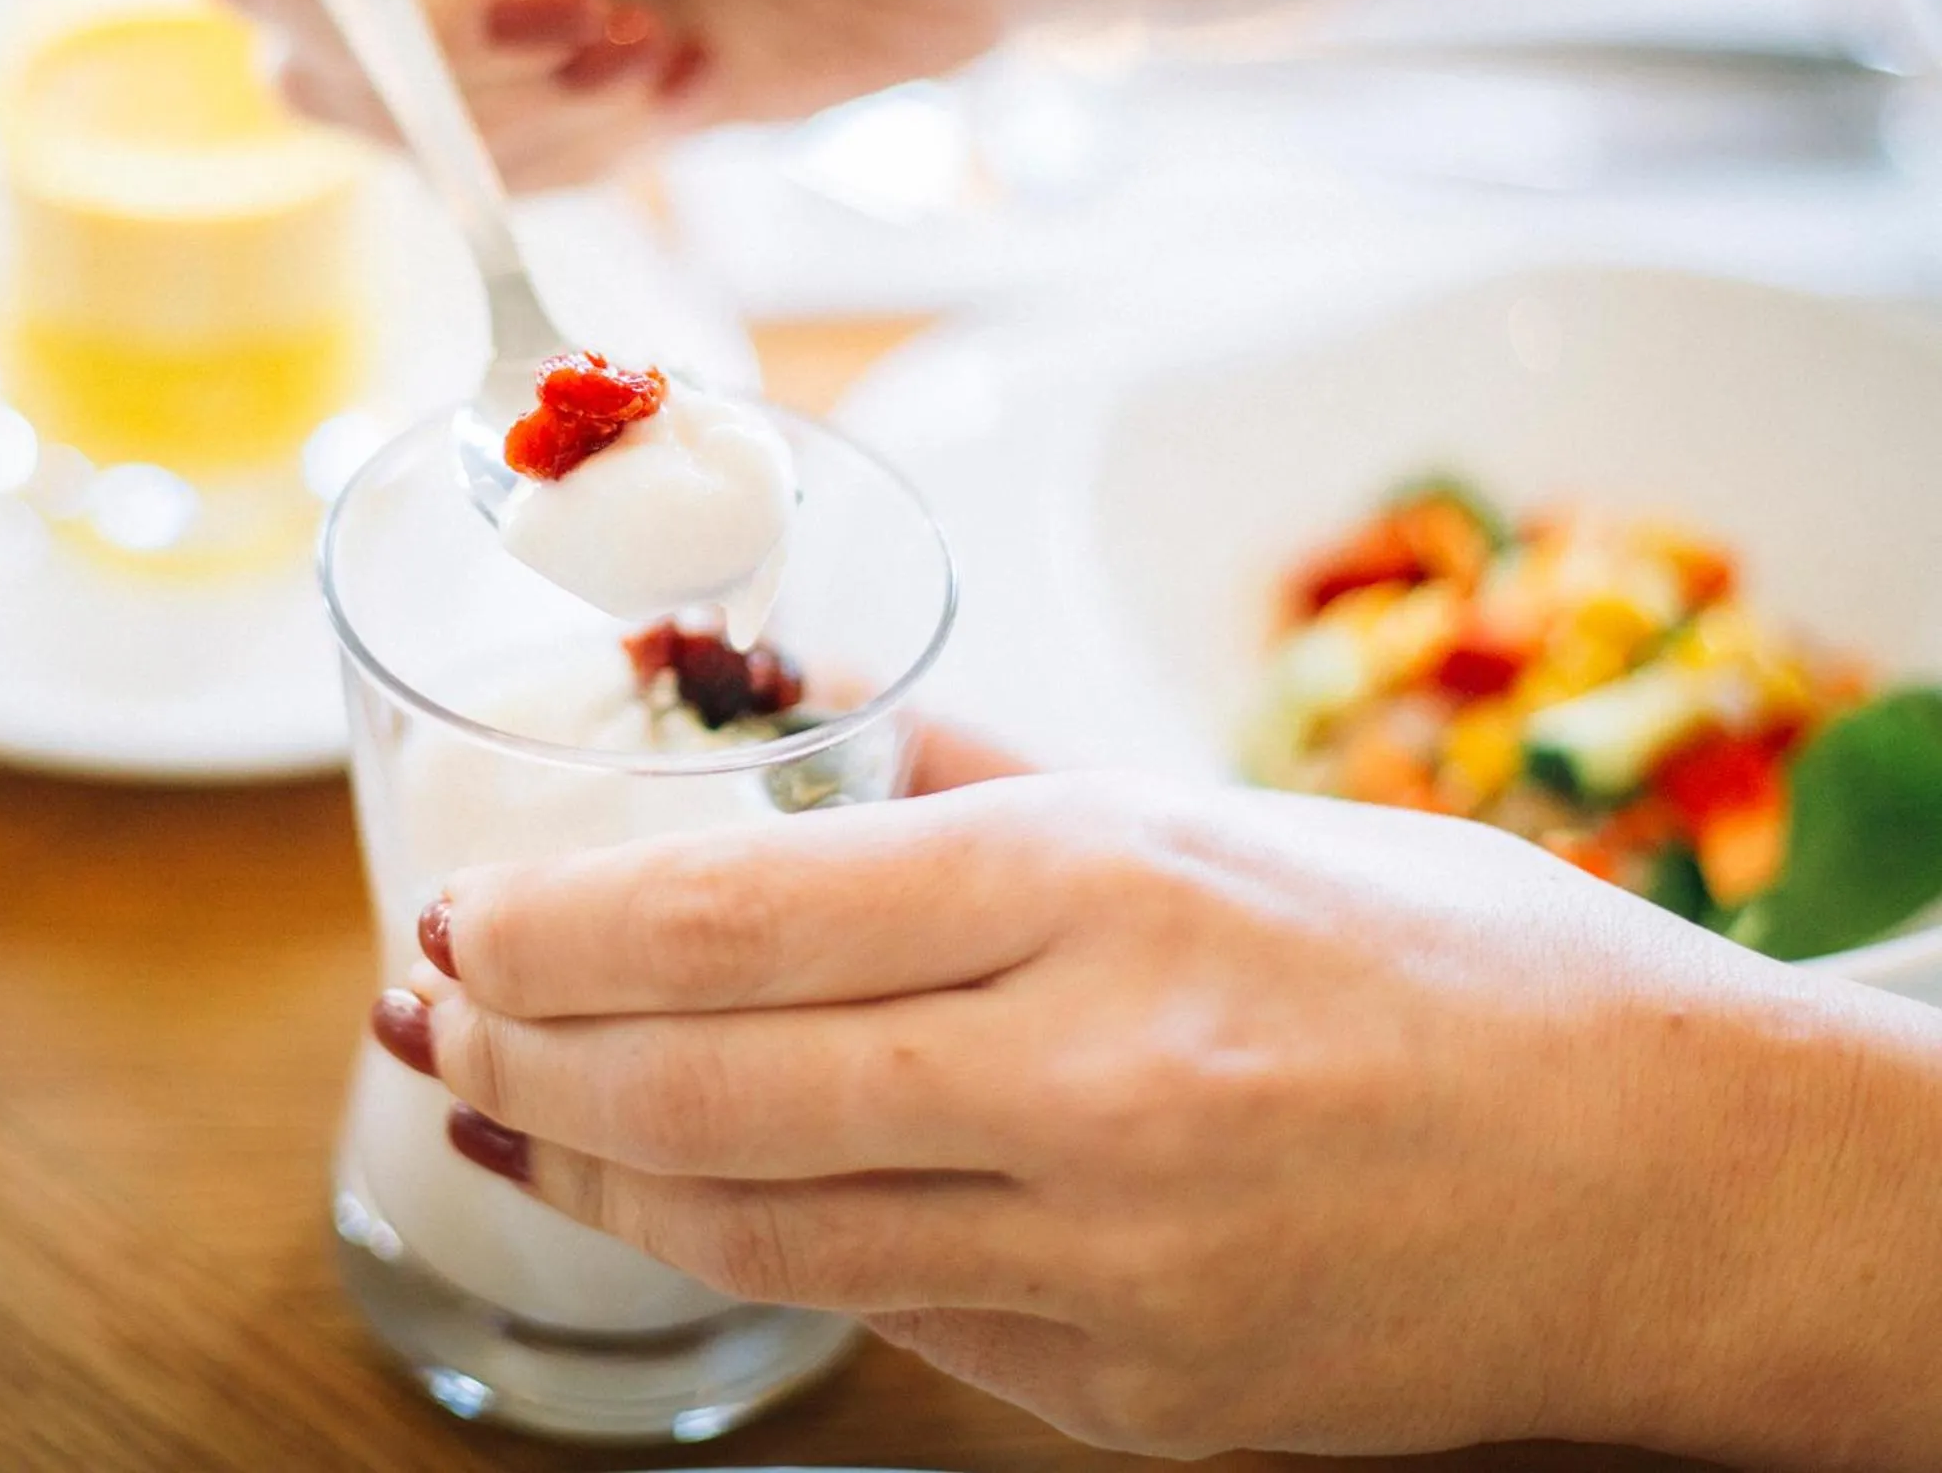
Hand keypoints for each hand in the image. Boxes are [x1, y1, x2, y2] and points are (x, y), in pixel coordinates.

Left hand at [380, 764, 1941, 1465]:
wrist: (1673, 1185)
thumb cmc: (1457, 958)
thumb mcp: (1219, 812)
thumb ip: (986, 766)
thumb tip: (803, 704)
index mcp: (1111, 883)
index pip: (753, 911)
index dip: (566, 927)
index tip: (458, 919)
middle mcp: (1095, 1076)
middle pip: (715, 1084)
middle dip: (530, 1056)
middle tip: (429, 1022)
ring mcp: (1114, 1263)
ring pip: (767, 1225)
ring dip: (600, 1177)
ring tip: (496, 1124)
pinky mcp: (1136, 1397)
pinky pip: (894, 1312)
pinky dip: (761, 1250)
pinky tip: (690, 1201)